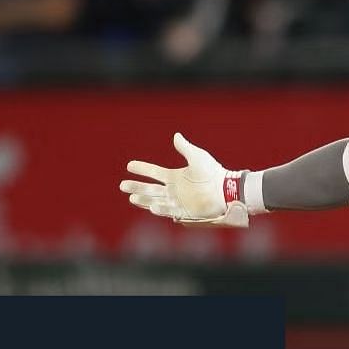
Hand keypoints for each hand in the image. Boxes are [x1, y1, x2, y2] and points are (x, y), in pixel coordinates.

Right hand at [119, 133, 249, 227]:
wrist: (226, 190)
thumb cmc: (213, 173)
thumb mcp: (198, 157)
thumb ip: (185, 148)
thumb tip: (176, 135)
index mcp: (176, 177)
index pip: (154, 173)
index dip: (142, 169)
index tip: (129, 165)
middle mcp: (174, 191)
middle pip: (150, 189)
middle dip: (136, 188)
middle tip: (122, 185)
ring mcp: (179, 202)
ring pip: (156, 201)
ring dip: (144, 200)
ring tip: (131, 198)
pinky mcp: (185, 213)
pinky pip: (169, 211)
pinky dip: (160, 209)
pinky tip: (151, 206)